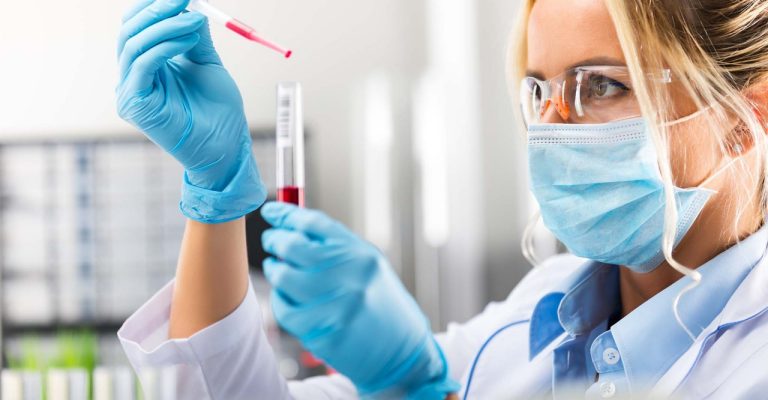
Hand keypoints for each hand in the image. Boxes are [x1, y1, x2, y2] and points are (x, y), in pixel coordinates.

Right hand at [116, 0, 264, 222]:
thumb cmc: (219, 112)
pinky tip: (189, 37)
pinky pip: (143, 64)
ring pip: (134, 44)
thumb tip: (191, 5)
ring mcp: (130, 91)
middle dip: (156, 9)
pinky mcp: (135, 103)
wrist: (226, 148)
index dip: (153, 5)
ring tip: (194, 18)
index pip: (138, 27)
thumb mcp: (207, 64)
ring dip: (166, 25)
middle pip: (130, 31)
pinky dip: (165, 45)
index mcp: (147, 66)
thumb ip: (194, 37)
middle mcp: (133, 77)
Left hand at [261, 202, 458, 398]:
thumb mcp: (369, 266)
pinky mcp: (323, 332)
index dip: (288, 214)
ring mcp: (336, 306)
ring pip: (284, 277)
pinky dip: (280, 300)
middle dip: (276, 239)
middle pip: (295, 246)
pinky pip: (285, 310)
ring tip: (278, 268)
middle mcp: (351, 277)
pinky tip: (286, 296)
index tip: (272, 211)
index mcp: (362, 256)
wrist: (402, 352)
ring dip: (275, 270)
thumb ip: (336, 247)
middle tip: (271, 239)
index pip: (316, 224)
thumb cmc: (381, 305)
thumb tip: (293, 228)